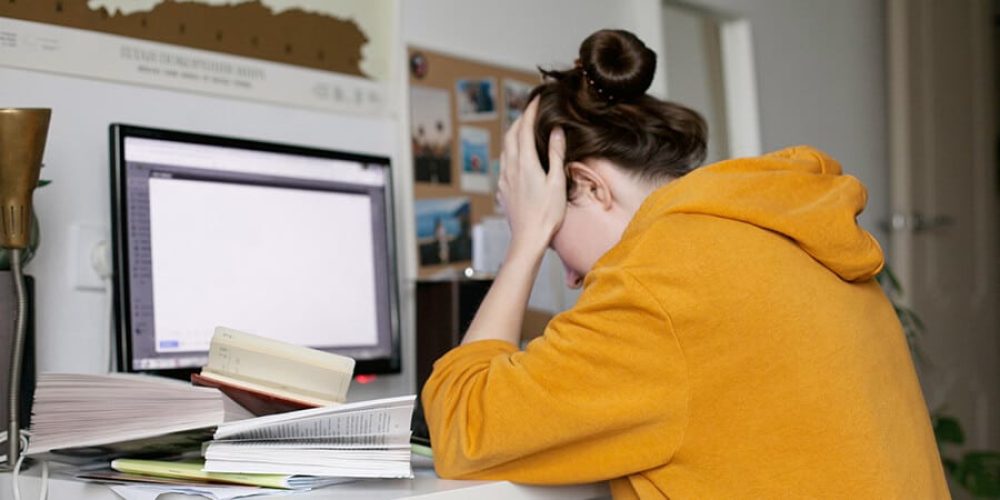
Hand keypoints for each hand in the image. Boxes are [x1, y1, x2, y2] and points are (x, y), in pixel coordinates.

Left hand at [497, 98, 566, 257]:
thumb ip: (555, 154)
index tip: (536, 99)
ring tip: (522, 129)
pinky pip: (503, 164)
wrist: (527, 239)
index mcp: (525, 163)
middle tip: (529, 112)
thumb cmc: (547, 214)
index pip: (524, 129)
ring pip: (504, 149)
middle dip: (518, 120)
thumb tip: (556, 131)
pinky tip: (517, 157)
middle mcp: (510, 167)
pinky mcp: (502, 190)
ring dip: (512, 135)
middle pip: (510, 135)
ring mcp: (504, 179)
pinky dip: (510, 152)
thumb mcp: (557, 182)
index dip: (529, 112)